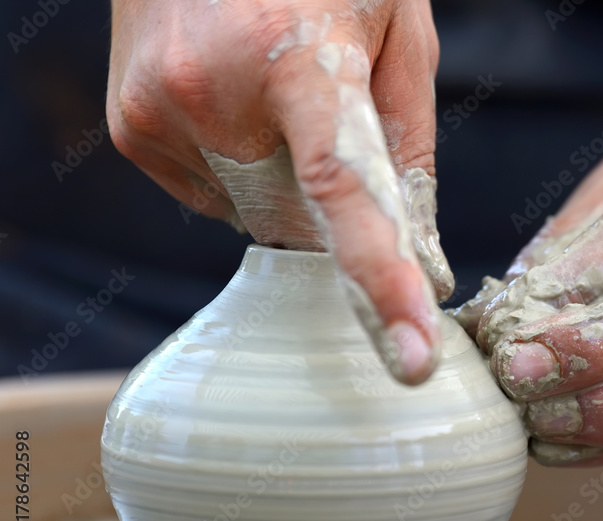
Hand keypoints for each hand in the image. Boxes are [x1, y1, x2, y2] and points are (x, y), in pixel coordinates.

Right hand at [107, 0, 450, 384]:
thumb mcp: (397, 29)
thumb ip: (409, 139)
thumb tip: (421, 253)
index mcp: (301, 58)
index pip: (346, 188)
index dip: (382, 277)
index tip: (412, 357)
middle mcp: (216, 92)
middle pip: (300, 221)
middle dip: (329, 200)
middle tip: (328, 117)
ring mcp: (162, 114)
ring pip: (255, 213)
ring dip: (281, 180)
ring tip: (273, 90)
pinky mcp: (132, 130)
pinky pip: (213, 194)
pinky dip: (239, 171)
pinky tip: (237, 105)